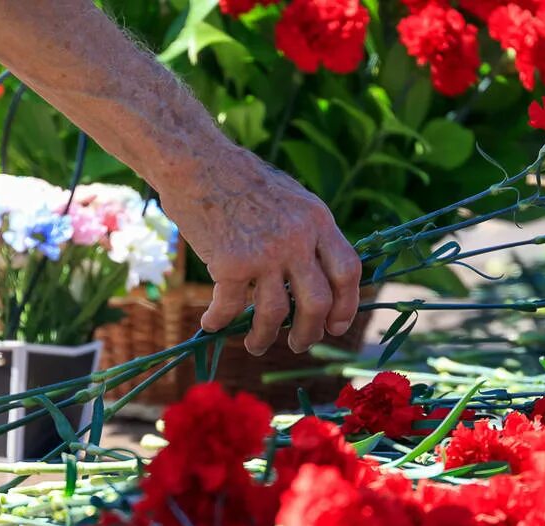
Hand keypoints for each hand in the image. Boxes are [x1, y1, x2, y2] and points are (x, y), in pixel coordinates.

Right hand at [158, 144, 361, 355]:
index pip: (347, 272)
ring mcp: (265, 253)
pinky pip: (228, 307)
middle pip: (317, 302)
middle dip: (309, 332)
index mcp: (317, 220)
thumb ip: (307, 233)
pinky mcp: (230, 263)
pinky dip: (218, 321)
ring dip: (263, 337)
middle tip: (299, 344)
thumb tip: (316, 277)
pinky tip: (211, 324)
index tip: (336, 325)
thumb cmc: (239, 179)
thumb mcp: (291, 199)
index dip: (346, 305)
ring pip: (274, 314)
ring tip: (255, 345)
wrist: (196, 161)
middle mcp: (297, 238)